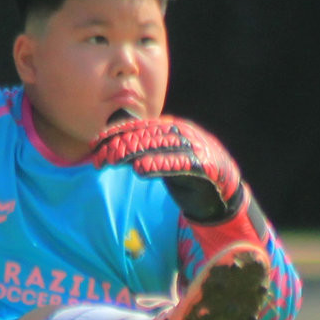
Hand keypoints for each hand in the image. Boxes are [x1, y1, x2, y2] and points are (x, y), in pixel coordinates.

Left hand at [90, 115, 271, 255]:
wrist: (225, 192)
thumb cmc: (189, 174)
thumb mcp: (165, 157)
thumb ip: (145, 149)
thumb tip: (113, 147)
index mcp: (172, 127)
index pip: (139, 126)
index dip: (115, 133)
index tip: (95, 143)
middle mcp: (183, 133)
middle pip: (144, 136)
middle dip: (118, 146)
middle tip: (99, 158)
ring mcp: (195, 148)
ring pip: (157, 147)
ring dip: (132, 153)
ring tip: (112, 160)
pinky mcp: (204, 166)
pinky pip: (178, 164)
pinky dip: (159, 165)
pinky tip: (141, 170)